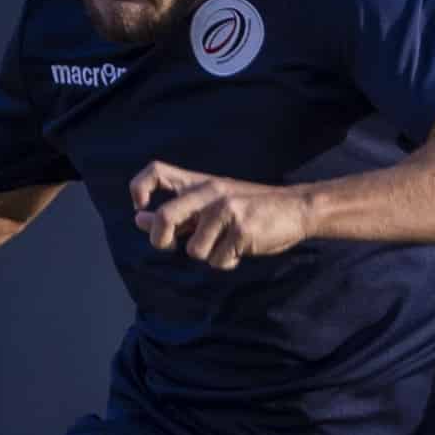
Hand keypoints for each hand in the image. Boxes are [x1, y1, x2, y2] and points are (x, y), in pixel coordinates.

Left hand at [130, 160, 310, 269]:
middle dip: (160, 239)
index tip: (141, 208)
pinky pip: (218, 261)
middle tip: (168, 245)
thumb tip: (139, 219)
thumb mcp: (211, 203)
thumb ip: (178, 212)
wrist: (295, 208)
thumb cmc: (249, 208)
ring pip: (194, 250)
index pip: (157, 171)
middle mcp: (210, 192)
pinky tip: (241, 249)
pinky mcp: (241, 230)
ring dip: (208, 256)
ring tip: (226, 244)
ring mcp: (226, 210)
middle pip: (166, 217)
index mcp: (199, 182)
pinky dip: (227, 262)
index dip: (139, 188)